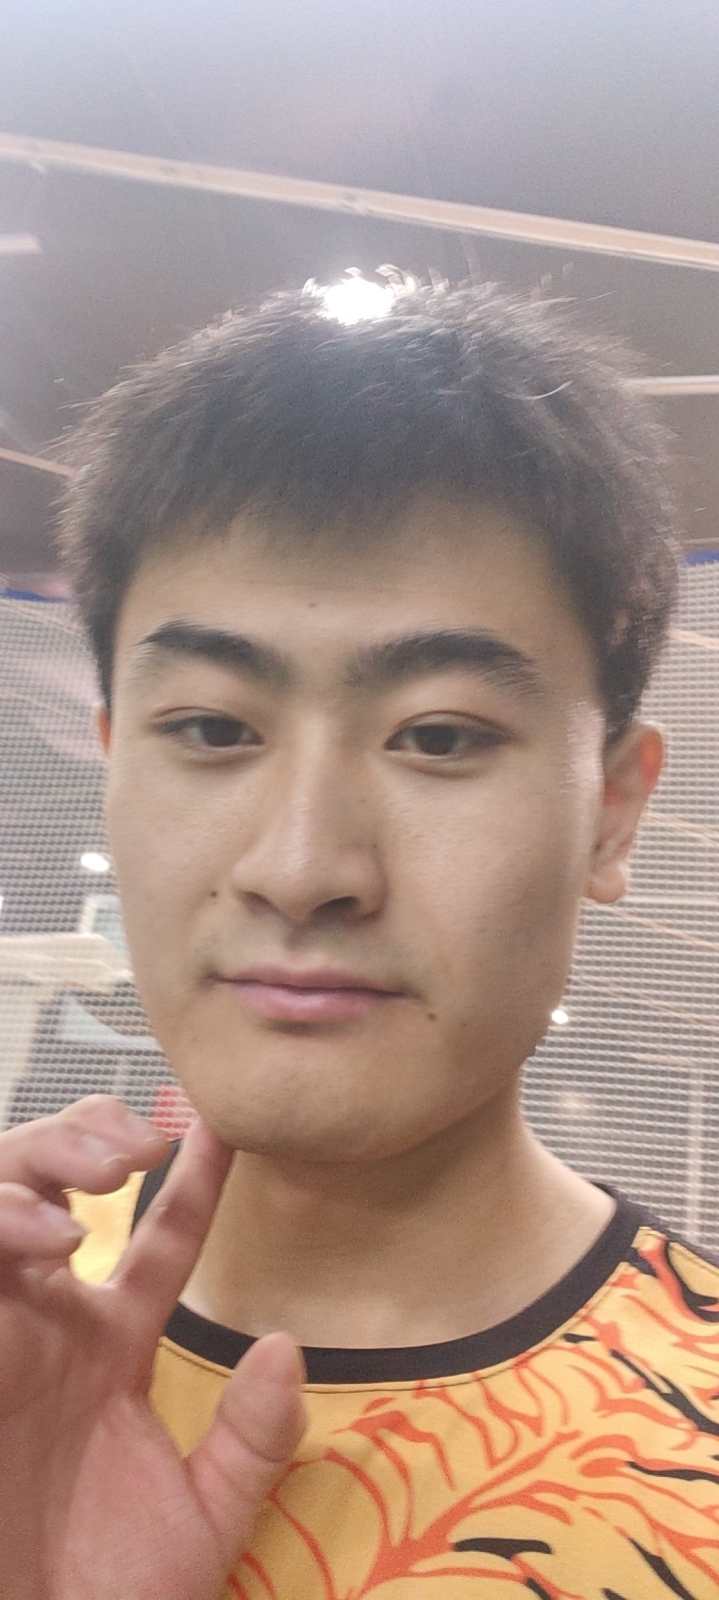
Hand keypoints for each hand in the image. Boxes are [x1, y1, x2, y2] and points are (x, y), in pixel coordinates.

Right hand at [0, 1096, 304, 1599]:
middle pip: (55, 1183)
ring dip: (42, 1160)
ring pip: (1, 1197)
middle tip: (137, 1140)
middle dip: (87, 1134)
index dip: (197, 1178)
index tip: (227, 1129)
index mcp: (110, 1346)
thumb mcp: (205, 1521)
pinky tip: (48, 1236)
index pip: (159, 1237)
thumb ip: (253, 1440)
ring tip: (100, 1174)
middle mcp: (49, 1323)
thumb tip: (288, 1348)